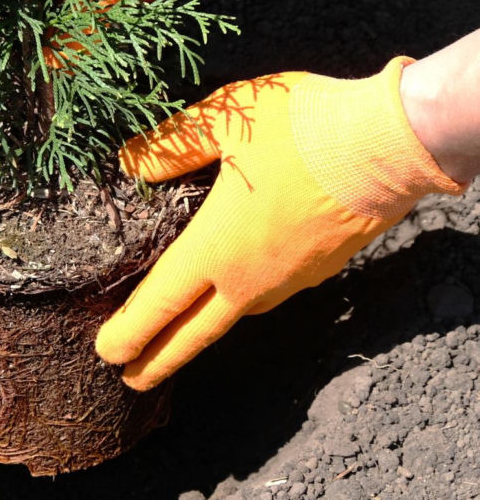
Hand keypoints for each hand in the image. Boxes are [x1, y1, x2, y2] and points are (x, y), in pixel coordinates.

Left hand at [96, 57, 465, 389]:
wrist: (395, 143)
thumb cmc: (304, 128)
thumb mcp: (223, 120)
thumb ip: (170, 146)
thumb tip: (129, 162)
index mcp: (216, 248)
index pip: (160, 303)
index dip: (129, 332)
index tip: (105, 354)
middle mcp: (249, 278)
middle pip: (194, 333)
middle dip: (157, 359)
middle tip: (129, 379)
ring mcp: (287, 281)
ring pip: (233, 316)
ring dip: (199, 332)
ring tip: (177, 335)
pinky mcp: (318, 272)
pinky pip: (267, 295)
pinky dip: (239, 303)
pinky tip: (234, 291)